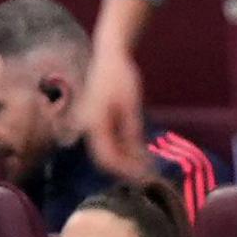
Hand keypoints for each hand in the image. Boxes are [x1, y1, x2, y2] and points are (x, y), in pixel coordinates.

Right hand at [79, 42, 153, 181]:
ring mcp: (90, 126)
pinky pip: (108, 142)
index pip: (106, 158)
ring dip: (126, 161)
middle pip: (105, 158)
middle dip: (126, 170)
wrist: (109, 57)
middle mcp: (87, 128)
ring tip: (148, 168)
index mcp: (93, 124)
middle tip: (149, 177)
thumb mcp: (131, 106)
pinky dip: (123, 151)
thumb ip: (132, 133)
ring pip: (106, 152)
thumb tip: (139, 159)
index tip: (145, 179)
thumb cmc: (121, 78)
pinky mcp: (96, 123)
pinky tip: (140, 154)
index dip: (125, 171)